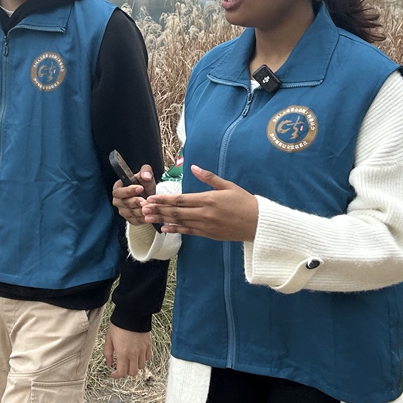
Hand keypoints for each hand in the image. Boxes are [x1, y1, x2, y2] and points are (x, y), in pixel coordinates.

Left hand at [104, 324, 150, 378]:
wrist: (132, 314)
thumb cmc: (119, 325)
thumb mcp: (109, 339)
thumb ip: (108, 353)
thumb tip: (109, 363)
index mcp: (122, 353)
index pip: (122, 372)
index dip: (117, 376)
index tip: (113, 374)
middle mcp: (133, 354)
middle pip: (133, 372)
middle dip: (126, 372)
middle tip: (122, 367)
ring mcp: (142, 350)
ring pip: (141, 366)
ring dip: (135, 366)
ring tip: (130, 360)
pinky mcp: (148, 345)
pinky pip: (148, 358)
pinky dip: (143, 359)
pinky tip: (138, 355)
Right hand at [112, 164, 155, 226]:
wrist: (149, 196)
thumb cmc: (144, 184)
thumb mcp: (146, 175)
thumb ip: (145, 172)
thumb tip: (146, 176)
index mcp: (118, 188)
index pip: (119, 191)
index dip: (129, 190)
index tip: (140, 188)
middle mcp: (118, 201)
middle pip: (124, 203)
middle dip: (135, 202)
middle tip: (145, 201)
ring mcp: (123, 211)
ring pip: (130, 212)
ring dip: (140, 211)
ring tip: (149, 208)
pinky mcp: (130, 219)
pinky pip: (135, 220)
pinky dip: (142, 219)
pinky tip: (150, 215)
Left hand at [142, 165, 257, 241]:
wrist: (259, 223)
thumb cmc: (245, 202)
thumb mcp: (228, 185)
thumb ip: (208, 177)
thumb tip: (193, 167)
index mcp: (209, 199)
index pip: (181, 200)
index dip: (164, 199)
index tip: (152, 198)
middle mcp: (205, 214)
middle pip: (177, 212)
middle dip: (159, 209)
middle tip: (143, 208)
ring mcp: (206, 226)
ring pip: (180, 223)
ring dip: (163, 220)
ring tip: (148, 218)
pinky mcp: (209, 235)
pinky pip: (189, 232)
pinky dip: (176, 230)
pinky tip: (165, 228)